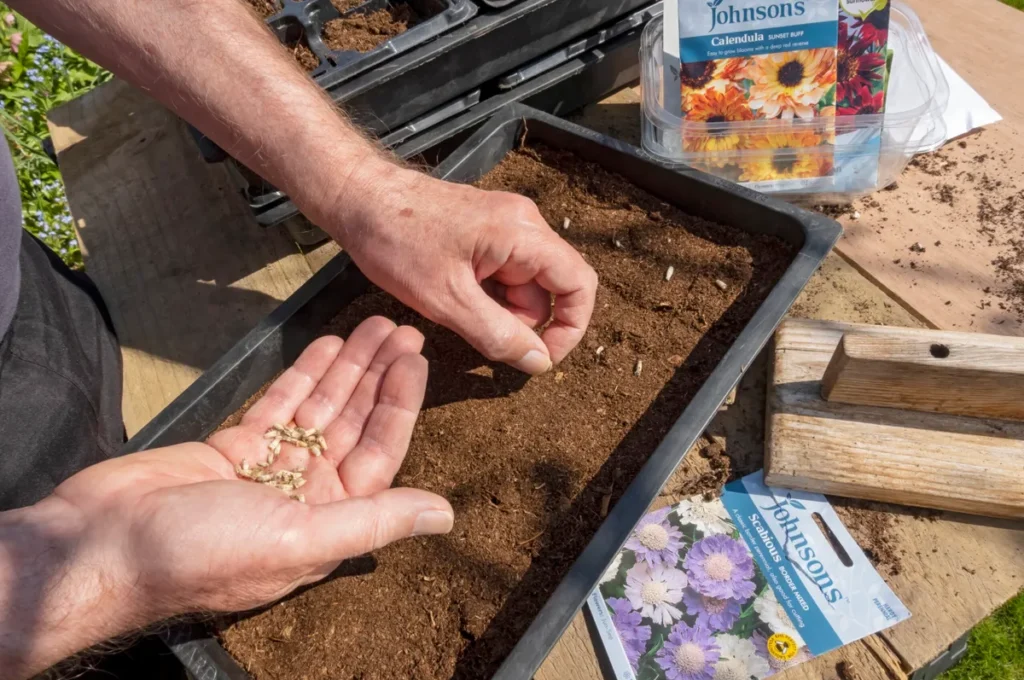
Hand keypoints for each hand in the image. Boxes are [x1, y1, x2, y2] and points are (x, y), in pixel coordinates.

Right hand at [0, 318, 451, 675]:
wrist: (101, 546)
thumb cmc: (202, 552)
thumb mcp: (301, 539)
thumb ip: (374, 521)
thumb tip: (446, 516)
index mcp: (328, 522)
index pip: (379, 452)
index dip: (399, 403)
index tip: (415, 358)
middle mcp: (305, 496)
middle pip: (352, 424)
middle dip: (376, 376)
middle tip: (399, 327)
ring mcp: (267, 469)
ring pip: (318, 409)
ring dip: (345, 368)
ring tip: (371, 325)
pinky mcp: (231, 448)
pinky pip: (278, 405)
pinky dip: (302, 375)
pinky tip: (327, 345)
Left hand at [320, 163, 597, 374]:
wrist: (357, 197)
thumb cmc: (396, 242)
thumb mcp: (447, 300)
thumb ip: (498, 334)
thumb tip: (539, 363)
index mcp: (523, 234)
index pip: (579, 285)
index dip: (570, 328)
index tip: (540, 358)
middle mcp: (524, 224)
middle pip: (551, 288)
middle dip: (523, 321)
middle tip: (477, 333)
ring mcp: (505, 226)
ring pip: (525, 284)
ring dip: (500, 310)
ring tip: (454, 309)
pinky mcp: (486, 231)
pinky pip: (504, 273)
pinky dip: (487, 295)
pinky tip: (452, 296)